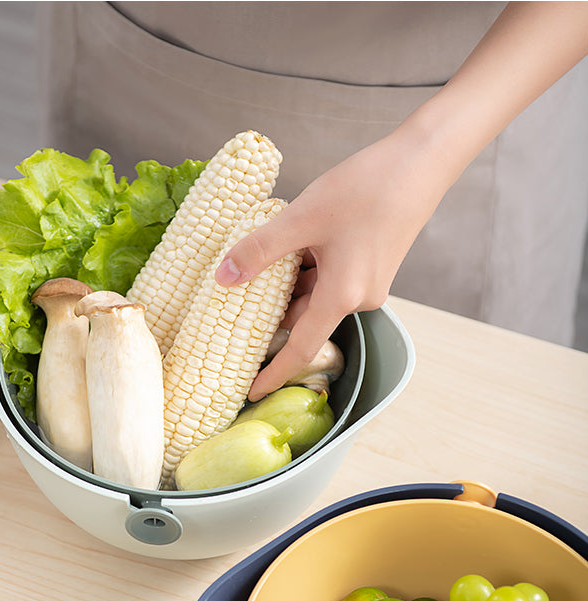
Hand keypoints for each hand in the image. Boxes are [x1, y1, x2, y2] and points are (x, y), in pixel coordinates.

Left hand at [215, 128, 451, 399]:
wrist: (421, 162)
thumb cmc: (367, 188)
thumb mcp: (302, 217)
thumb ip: (260, 250)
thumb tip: (223, 278)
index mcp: (342, 297)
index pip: (300, 349)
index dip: (273, 373)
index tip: (250, 394)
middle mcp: (358, 298)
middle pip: (303, 318)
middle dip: (270, 314)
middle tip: (231, 309)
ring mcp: (366, 283)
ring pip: (314, 294)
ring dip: (287, 284)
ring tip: (257, 265)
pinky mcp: (370, 266)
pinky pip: (328, 278)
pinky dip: (306, 269)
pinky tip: (291, 244)